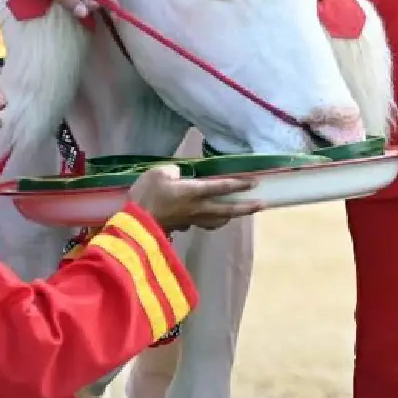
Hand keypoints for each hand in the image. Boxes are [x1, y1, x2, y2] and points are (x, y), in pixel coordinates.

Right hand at [128, 165, 264, 230]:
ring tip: (239, 212)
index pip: (222, 187)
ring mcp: (191, 220)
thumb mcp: (158, 173)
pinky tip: (212, 219)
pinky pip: (204, 224)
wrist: (134, 225)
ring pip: (218, 220)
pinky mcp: (183, 227)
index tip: (255, 182)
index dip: (239, 184)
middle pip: (228, 209)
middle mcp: (198, 208)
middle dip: (246, 207)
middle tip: (262, 205)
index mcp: (194, 192)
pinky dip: (213, 221)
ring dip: (231, 216)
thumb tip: (180, 175)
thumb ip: (174, 171)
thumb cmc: (146, 196)